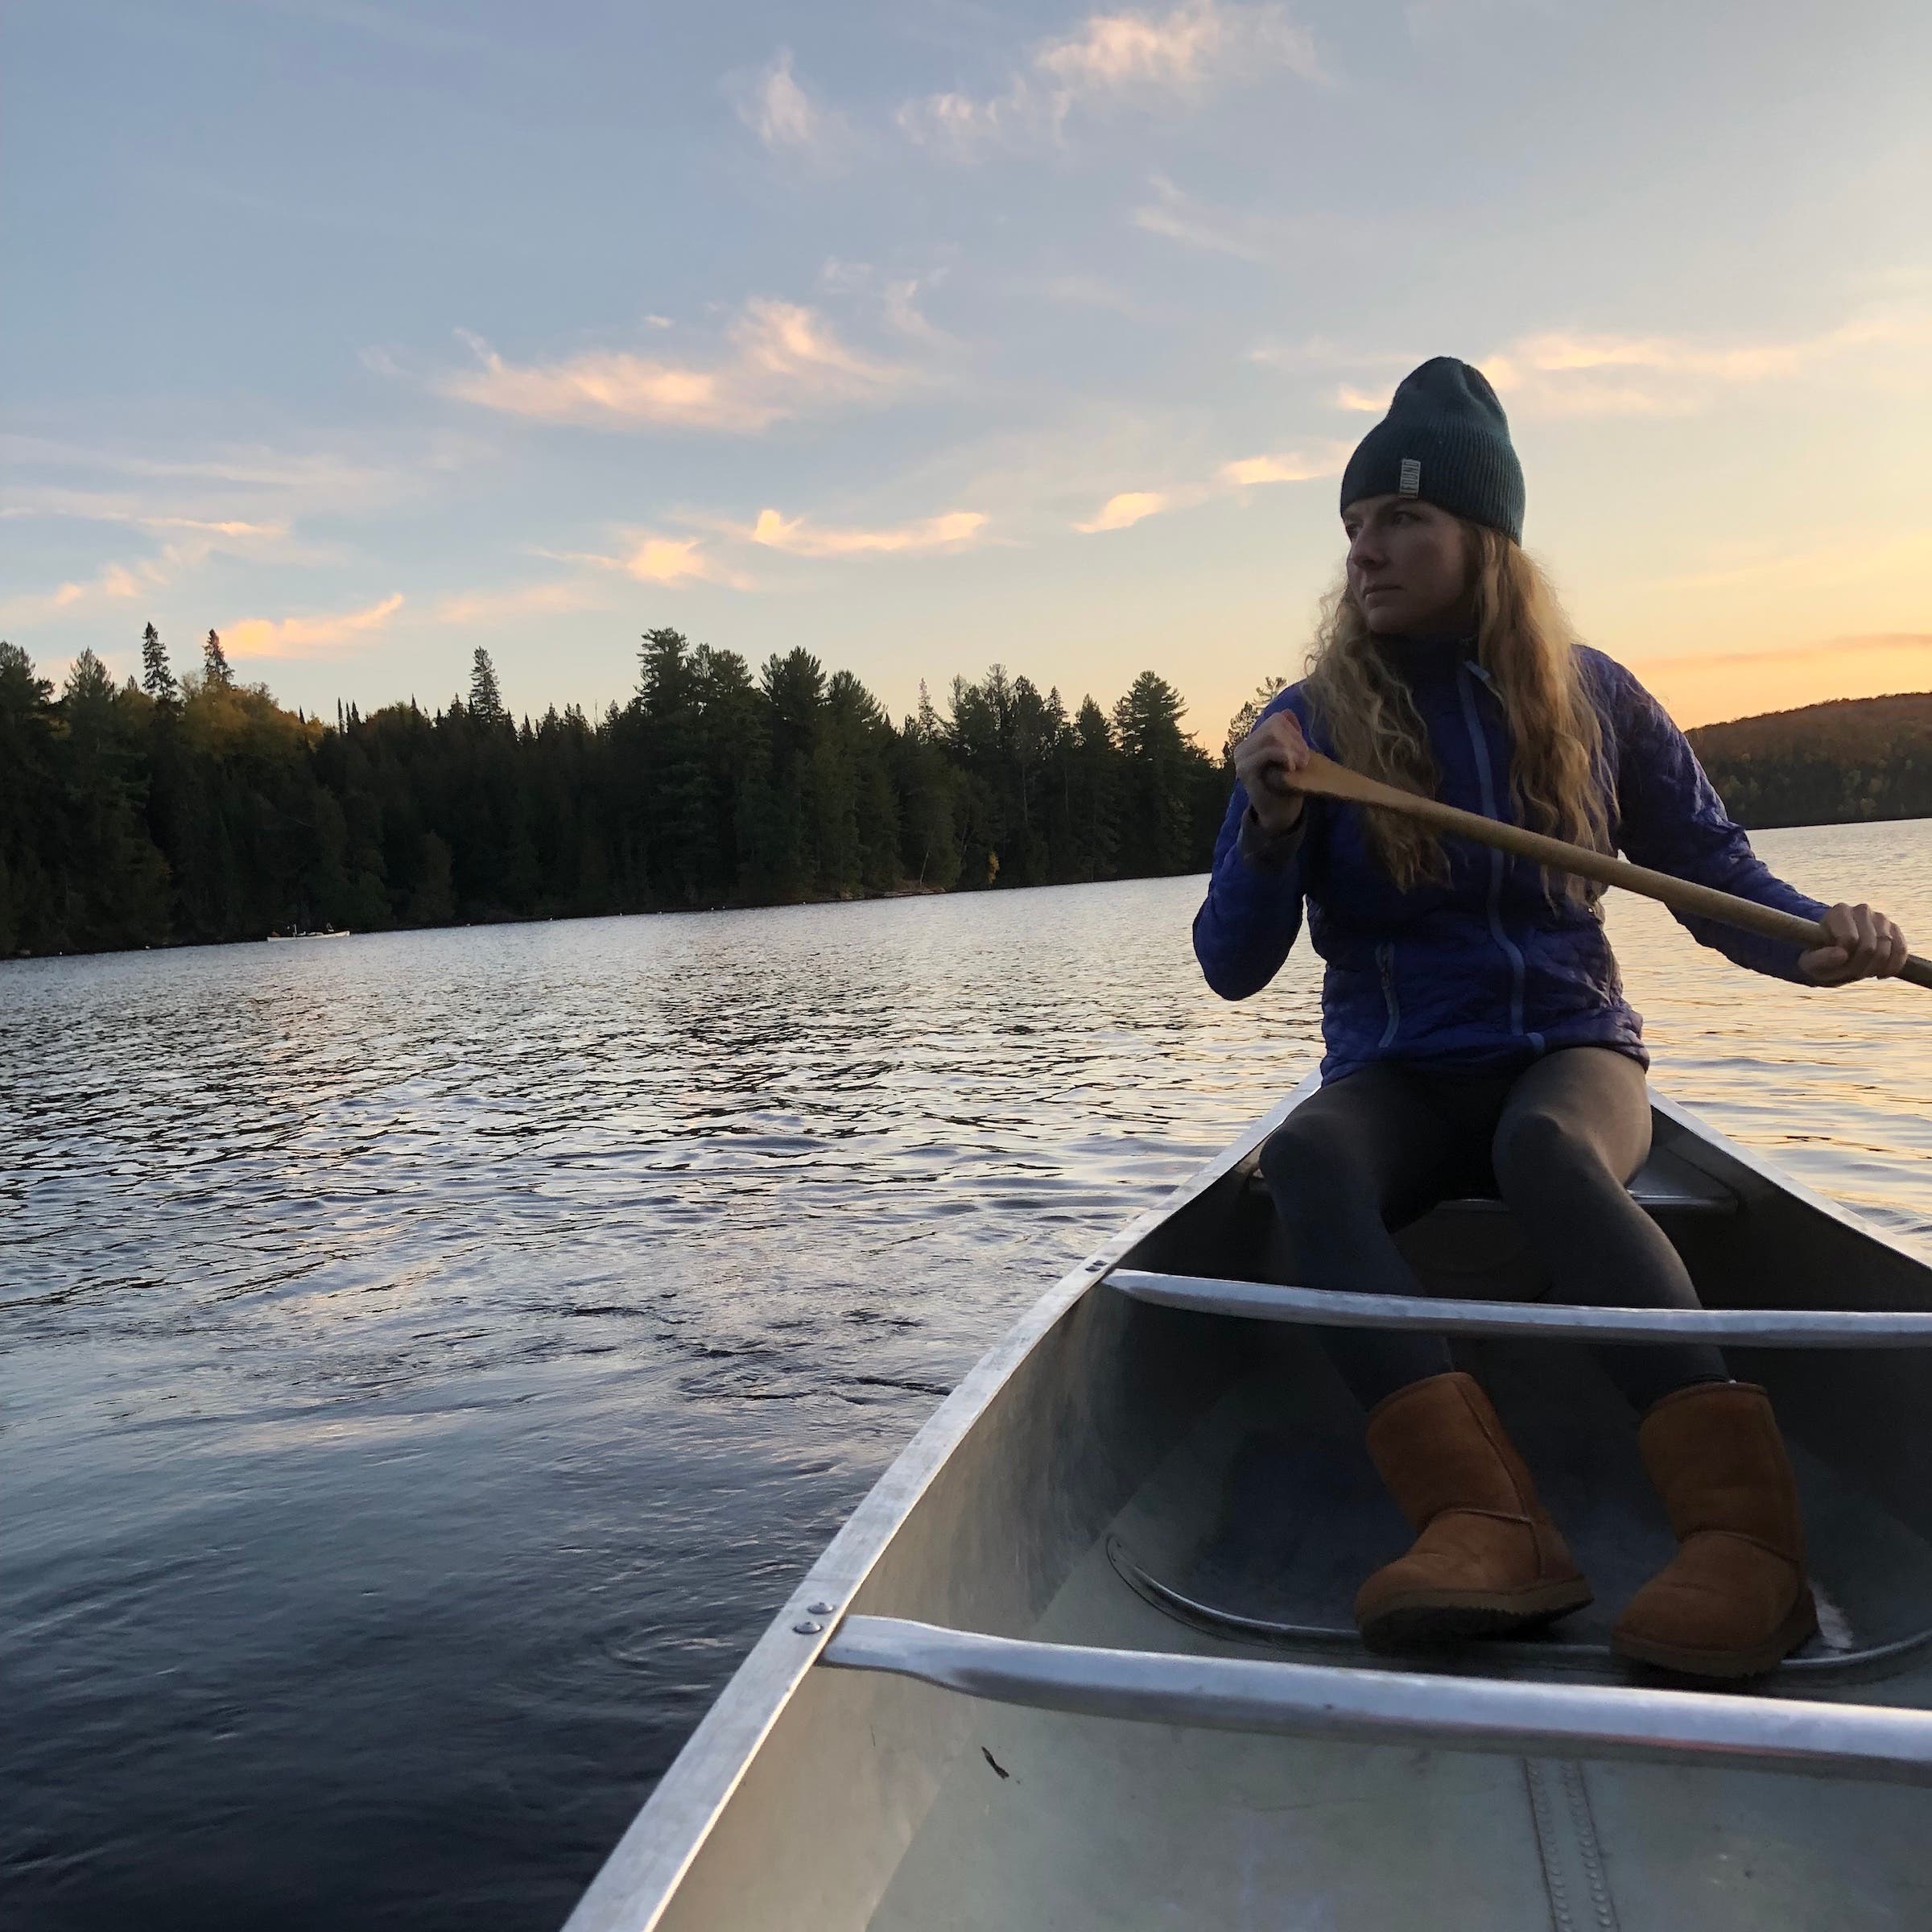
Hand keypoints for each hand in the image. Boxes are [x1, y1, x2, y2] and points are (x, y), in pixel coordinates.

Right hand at [1234, 710, 1312, 835]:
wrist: (1279, 813)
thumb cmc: (1288, 784)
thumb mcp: (1292, 754)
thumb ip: (1288, 734)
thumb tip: (1287, 713)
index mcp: (1253, 742)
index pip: (1276, 719)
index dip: (1294, 731)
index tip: (1304, 750)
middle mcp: (1243, 747)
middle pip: (1274, 725)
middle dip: (1295, 740)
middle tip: (1305, 759)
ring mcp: (1241, 758)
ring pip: (1271, 735)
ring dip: (1292, 748)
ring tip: (1300, 764)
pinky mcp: (1245, 770)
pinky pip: (1268, 751)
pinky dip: (1285, 756)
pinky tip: (1291, 768)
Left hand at [1799, 902, 1909, 984]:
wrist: (1834, 956)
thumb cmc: (1819, 958)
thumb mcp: (1810, 963)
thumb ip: (1820, 959)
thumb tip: (1842, 955)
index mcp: (1838, 912)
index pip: (1850, 939)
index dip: (1845, 959)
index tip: (1837, 964)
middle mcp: (1861, 910)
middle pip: (1869, 946)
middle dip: (1860, 967)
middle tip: (1850, 973)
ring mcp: (1881, 918)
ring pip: (1887, 948)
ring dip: (1875, 968)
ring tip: (1861, 972)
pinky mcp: (1895, 930)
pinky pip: (1901, 950)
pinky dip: (1893, 966)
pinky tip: (1879, 974)